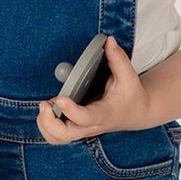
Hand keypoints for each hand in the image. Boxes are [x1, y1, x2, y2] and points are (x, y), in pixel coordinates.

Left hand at [36, 36, 150, 143]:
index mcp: (104, 114)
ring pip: (57, 138)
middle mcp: (91, 125)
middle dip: (49, 122)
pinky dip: (46, 125)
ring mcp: (81, 129)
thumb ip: (118, 59)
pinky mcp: (75, 127)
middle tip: (44, 104)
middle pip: (65, 135)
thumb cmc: (131, 95)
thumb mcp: (129, 76)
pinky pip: (56, 135)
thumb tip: (108, 41)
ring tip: (44, 105)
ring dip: (45, 124)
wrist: (136, 114)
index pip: (86, 118)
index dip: (71, 111)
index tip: (60, 98)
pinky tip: (48, 108)